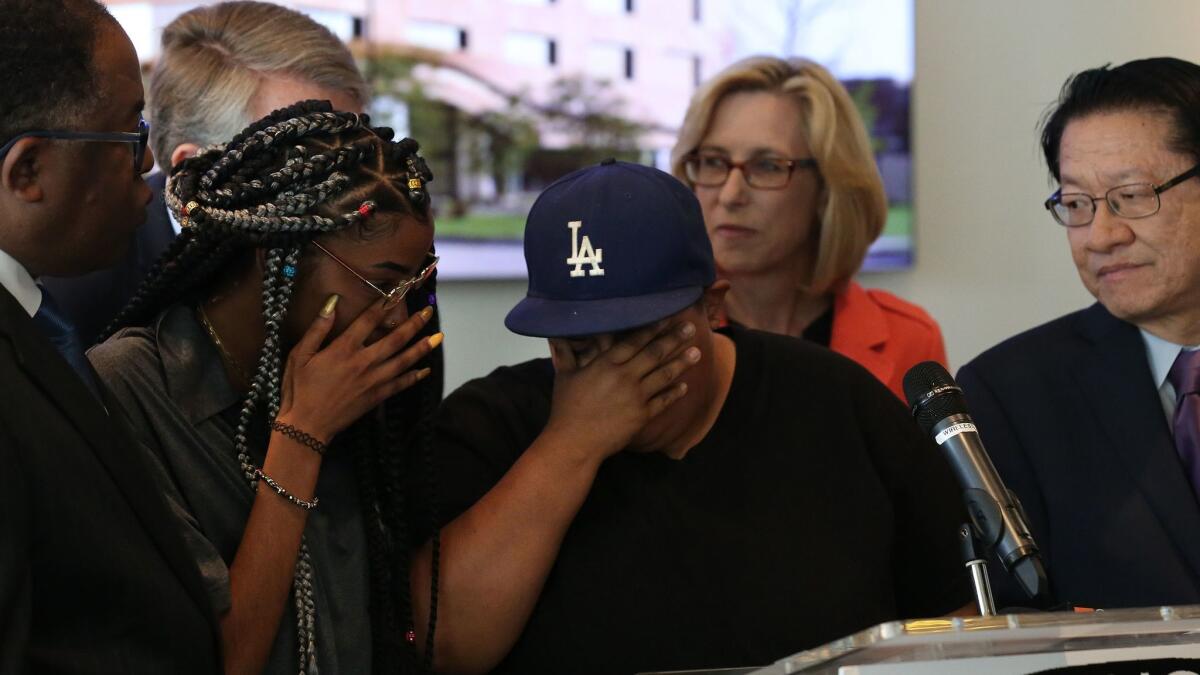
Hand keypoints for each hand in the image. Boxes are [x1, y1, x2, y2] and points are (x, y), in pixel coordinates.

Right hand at [276, 295, 441, 440]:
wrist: (306, 426)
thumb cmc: (299, 389)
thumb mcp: (300, 355)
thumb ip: (318, 328)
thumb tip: (332, 303)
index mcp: (343, 348)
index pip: (369, 320)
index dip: (384, 304)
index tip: (397, 291)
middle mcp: (363, 362)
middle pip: (395, 339)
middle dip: (414, 324)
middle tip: (429, 312)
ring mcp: (373, 380)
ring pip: (404, 360)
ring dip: (422, 347)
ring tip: (439, 337)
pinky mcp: (376, 396)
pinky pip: (401, 384)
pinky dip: (415, 376)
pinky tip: (426, 369)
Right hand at [542, 319, 699, 462]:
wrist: (575, 442)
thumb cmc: (566, 408)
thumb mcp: (564, 376)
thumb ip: (564, 353)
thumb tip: (555, 334)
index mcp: (607, 364)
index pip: (635, 341)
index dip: (653, 328)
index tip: (667, 317)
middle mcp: (625, 376)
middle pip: (655, 354)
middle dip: (674, 339)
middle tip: (690, 327)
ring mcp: (636, 396)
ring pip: (664, 375)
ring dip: (682, 363)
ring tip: (697, 352)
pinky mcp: (642, 416)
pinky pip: (663, 401)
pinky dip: (675, 393)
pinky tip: (685, 386)